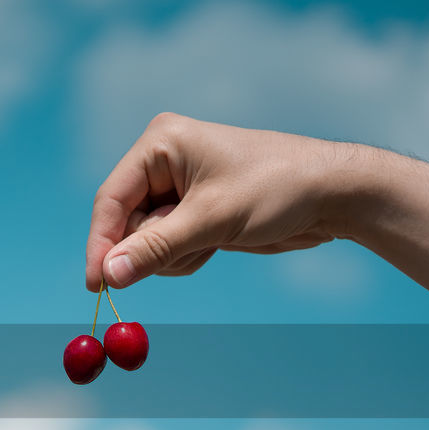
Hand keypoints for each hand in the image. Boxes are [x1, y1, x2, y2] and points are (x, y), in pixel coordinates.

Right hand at [86, 112, 352, 290]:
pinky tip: (216, 245)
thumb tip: (109, 275)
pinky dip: (186, 257)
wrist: (333, 195)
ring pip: (146, 241)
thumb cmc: (277, 190)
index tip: (95, 286)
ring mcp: (177, 187)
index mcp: (160, 143)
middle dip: (150, 250)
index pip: (110, 199)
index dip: (100, 244)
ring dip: (172, 256)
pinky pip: (167, 247)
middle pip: (125, 224)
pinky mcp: (193, 210)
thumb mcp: (212, 221)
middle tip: (185, 256)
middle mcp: (163, 161)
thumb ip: (156, 249)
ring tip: (211, 243)